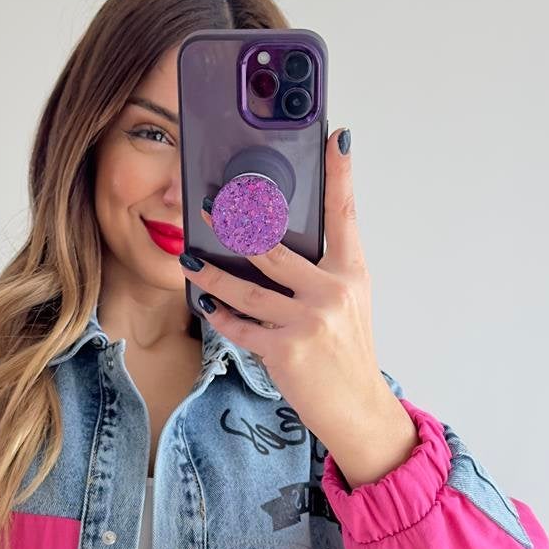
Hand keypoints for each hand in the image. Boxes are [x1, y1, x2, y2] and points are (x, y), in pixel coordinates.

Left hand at [184, 126, 418, 487]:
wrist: (357, 410)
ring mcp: (308, 321)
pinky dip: (221, 316)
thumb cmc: (347, 354)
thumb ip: (321, 273)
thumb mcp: (347, 305)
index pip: (346, 214)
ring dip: (211, 274)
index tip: (336, 139)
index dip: (341, 174)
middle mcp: (332, 291)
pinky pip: (241, 326)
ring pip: (246, 288)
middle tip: (209, 204)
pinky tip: (207, 304)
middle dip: (236, 223)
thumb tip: (277, 244)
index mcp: (352, 273)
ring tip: (191, 258)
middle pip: (273, 247)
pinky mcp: (286, 350)